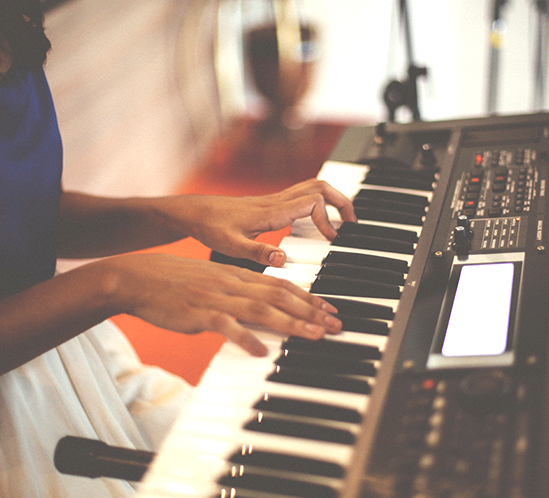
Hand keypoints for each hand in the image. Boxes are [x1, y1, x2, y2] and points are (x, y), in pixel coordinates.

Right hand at [106, 253, 341, 355]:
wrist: (139, 278)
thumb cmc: (176, 282)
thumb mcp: (213, 281)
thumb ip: (239, 292)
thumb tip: (263, 310)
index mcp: (237, 275)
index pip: (281, 285)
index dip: (309, 297)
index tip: (330, 309)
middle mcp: (232, 283)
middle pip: (279, 296)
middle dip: (310, 311)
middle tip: (335, 325)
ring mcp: (215, 297)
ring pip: (260, 309)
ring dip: (290, 323)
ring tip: (313, 335)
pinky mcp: (198, 313)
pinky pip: (226, 326)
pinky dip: (244, 337)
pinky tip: (260, 351)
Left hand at [154, 179, 356, 266]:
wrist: (195, 213)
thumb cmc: (210, 228)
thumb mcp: (229, 246)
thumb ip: (256, 253)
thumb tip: (282, 259)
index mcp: (272, 211)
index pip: (313, 202)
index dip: (327, 220)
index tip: (331, 240)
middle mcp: (277, 202)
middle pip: (320, 187)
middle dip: (342, 202)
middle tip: (352, 224)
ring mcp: (275, 201)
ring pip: (314, 188)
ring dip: (333, 200)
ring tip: (343, 223)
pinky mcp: (271, 204)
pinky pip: (303, 196)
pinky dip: (319, 205)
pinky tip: (318, 225)